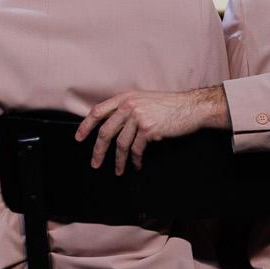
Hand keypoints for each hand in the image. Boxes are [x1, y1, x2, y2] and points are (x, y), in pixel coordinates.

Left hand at [76, 86, 230, 171]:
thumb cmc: (169, 106)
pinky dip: (135, 160)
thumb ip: (128, 109)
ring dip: (119, 160)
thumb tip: (113, 126)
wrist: (190, 107)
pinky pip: (136, 149)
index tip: (79, 138)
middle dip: (98, 150)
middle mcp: (129, 106)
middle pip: (105, 131)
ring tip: (118, 170)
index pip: (98, 111)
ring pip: (120, 144)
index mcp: (126, 98)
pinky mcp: (149, 129)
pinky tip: (137, 164)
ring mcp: (138, 117)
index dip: (86, 125)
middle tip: (95, 163)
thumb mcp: (144, 100)